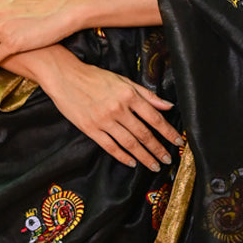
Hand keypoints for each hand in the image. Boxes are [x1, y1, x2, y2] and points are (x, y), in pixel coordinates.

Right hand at [39, 57, 181, 171]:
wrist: (65, 77)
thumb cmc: (95, 77)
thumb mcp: (124, 80)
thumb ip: (147, 95)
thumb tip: (168, 106)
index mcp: (129, 95)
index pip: (154, 118)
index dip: (168, 132)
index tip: (177, 141)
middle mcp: (118, 109)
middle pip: (144, 134)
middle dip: (158, 149)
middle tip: (167, 159)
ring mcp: (104, 120)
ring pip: (129, 143)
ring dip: (144, 156)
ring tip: (154, 165)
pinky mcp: (90, 129)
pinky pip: (110, 146)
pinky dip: (122, 156)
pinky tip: (132, 163)